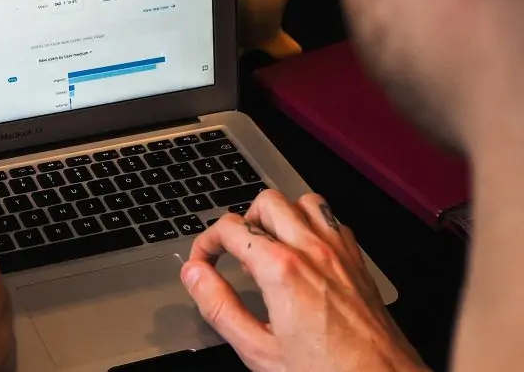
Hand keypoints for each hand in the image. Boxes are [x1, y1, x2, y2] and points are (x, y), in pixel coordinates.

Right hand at [181, 190, 428, 371]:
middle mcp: (311, 250)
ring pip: (303, 201)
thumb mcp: (258, 350)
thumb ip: (219, 307)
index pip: (230, 228)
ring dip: (280, 216)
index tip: (203, 261)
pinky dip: (312, 225)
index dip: (206, 242)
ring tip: (268, 244)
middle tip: (234, 251)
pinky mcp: (357, 261)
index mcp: (282, 270)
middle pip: (266, 201)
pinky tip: (303, 252)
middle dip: (242, 221)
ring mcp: (339, 252)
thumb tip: (195, 275)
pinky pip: (332, 220)